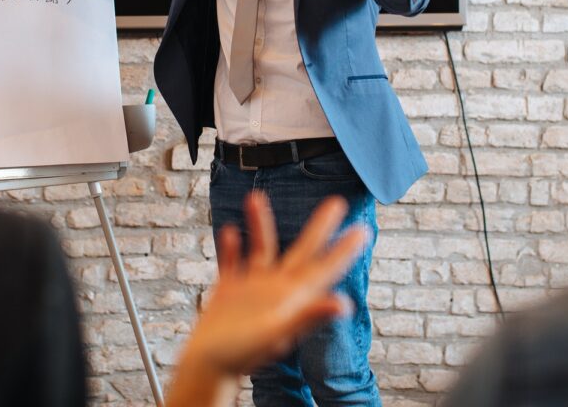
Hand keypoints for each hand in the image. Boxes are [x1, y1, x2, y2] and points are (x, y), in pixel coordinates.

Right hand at [165, 193, 367, 405]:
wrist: (205, 369)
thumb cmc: (240, 355)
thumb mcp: (277, 332)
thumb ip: (308, 316)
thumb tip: (343, 304)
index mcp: (292, 297)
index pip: (325, 268)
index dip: (344, 249)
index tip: (362, 230)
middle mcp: (275, 289)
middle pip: (303, 250)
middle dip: (319, 227)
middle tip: (337, 203)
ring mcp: (251, 288)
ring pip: (261, 248)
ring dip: (260, 223)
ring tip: (254, 198)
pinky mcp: (228, 292)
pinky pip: (231, 263)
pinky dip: (230, 247)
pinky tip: (230, 231)